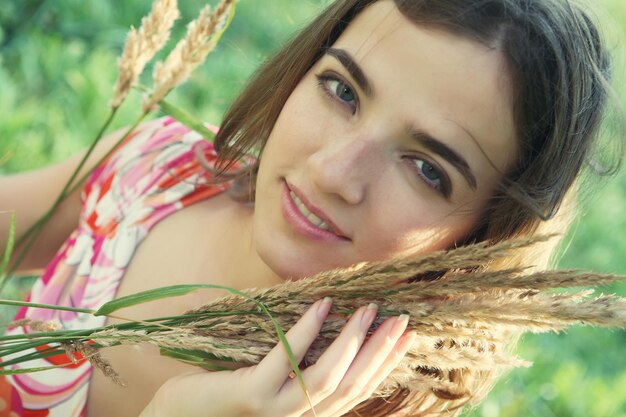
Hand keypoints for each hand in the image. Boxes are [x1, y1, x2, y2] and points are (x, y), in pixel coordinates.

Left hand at [140, 298, 415, 416]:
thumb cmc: (226, 391)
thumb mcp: (272, 381)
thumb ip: (300, 366)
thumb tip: (330, 327)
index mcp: (308, 413)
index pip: (357, 389)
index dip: (385, 363)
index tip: (407, 336)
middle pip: (351, 385)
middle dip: (380, 352)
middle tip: (401, 318)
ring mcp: (277, 410)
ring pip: (328, 377)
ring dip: (351, 340)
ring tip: (366, 309)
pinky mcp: (253, 396)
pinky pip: (288, 360)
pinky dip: (307, 331)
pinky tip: (323, 305)